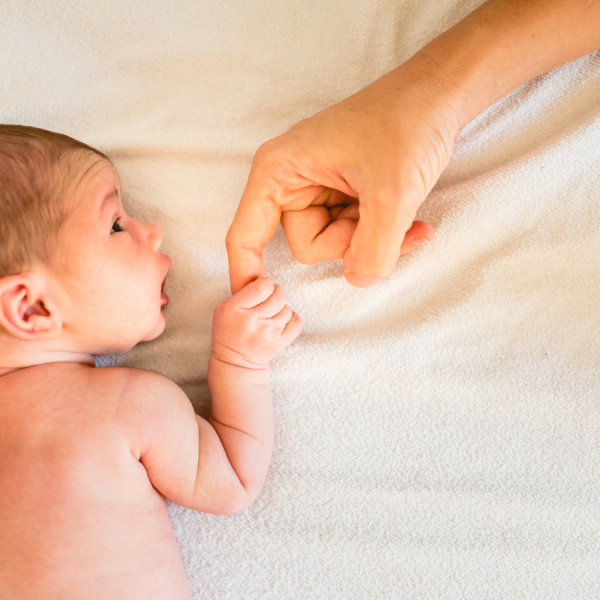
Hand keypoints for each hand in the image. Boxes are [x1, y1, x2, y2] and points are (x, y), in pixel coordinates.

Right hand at [211, 277, 301, 368]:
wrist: (235, 363)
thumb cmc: (229, 331)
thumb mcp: (223, 308)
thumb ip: (241, 293)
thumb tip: (263, 279)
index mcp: (236, 308)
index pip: (262, 286)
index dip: (267, 284)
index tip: (264, 288)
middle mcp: (253, 320)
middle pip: (278, 296)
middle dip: (277, 293)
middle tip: (271, 297)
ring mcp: (267, 333)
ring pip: (287, 309)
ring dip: (282, 309)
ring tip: (272, 314)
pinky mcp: (279, 343)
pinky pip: (296, 322)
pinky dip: (292, 319)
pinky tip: (283, 321)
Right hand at [226, 62, 459, 292]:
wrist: (440, 94)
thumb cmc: (407, 122)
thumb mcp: (392, 193)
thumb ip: (373, 250)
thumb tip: (358, 279)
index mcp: (279, 171)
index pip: (245, 234)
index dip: (245, 272)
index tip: (250, 304)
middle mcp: (292, 180)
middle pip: (307, 245)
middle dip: (350, 242)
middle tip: (384, 215)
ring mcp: (318, 187)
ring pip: (335, 242)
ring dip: (373, 238)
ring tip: (404, 211)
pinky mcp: (342, 192)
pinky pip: (354, 232)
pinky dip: (383, 233)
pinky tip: (413, 221)